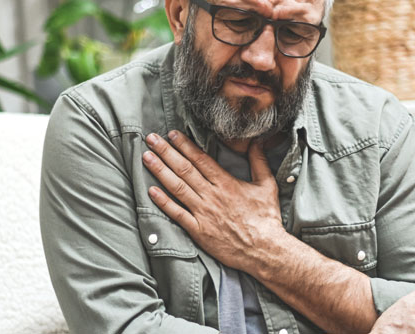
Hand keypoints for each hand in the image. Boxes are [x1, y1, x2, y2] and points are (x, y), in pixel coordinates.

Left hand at [141, 130, 285, 270]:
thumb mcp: (267, 185)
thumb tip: (257, 142)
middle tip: (151, 139)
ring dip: (160, 171)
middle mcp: (211, 195)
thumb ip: (259, 162)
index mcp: (226, 183)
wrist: (264, 250)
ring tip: (147, 157)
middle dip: (166, 152)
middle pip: (184, 169)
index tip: (172, 134)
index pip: (200, 159)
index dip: (184, 145)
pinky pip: (177, 214)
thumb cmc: (266, 219)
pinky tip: (151, 191)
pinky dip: (163, 202)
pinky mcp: (198, 230)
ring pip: (177, 187)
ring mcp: (203, 213)